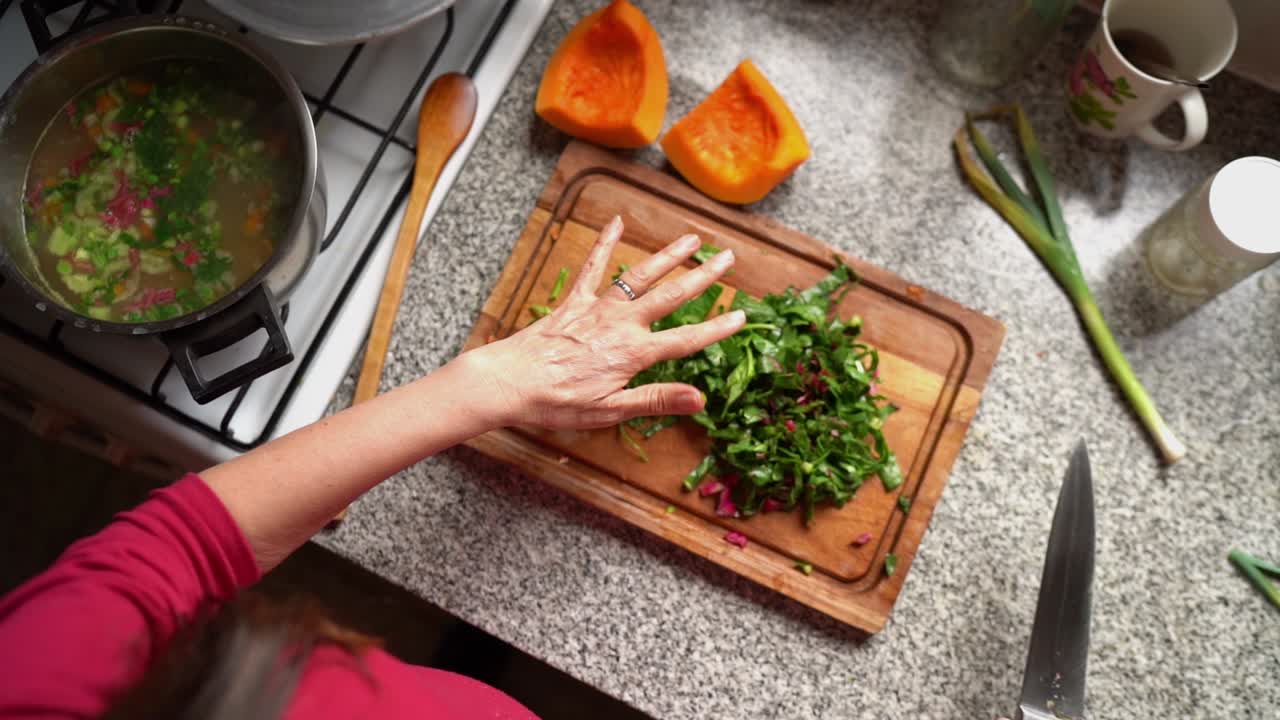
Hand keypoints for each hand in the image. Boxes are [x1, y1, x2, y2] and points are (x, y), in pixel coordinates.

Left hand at [465, 215, 744, 429]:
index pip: (686, 339)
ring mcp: (597, 309)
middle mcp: (621, 324)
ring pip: (639, 276)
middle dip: (702, 276)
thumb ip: (657, 400)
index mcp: (634, 354)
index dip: (716, 329)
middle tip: (727, 257)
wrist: (509, 382)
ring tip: (691, 238)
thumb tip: (700, 399)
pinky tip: (617, 222)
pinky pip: (592, 268)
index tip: (741, 315)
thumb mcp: (611, 410)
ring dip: (667, 256)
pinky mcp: (574, 301)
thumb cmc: (557, 402)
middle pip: (671, 295)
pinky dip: (604, 244)